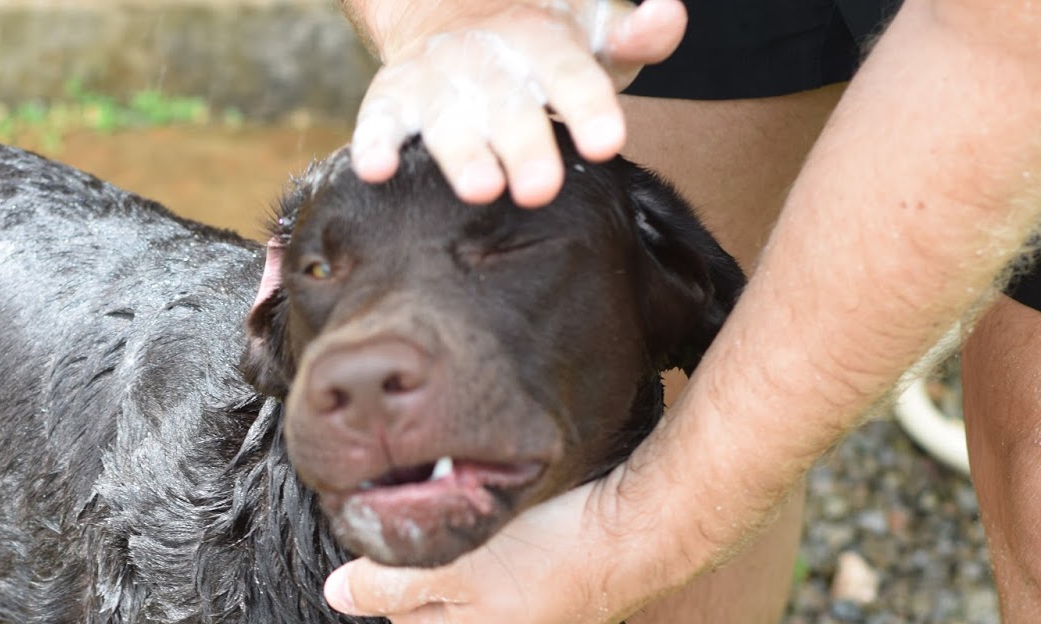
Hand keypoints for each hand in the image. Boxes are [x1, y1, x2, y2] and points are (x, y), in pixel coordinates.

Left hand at [324, 468, 705, 623]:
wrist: (638, 541)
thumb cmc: (547, 550)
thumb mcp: (449, 561)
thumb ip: (385, 581)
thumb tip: (336, 594)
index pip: (393, 603)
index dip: (403, 559)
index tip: (428, 527)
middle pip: (434, 608)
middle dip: (441, 568)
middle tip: (467, 527)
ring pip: (479, 605)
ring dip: (481, 572)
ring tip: (504, 538)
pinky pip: (521, 609)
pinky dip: (520, 583)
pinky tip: (534, 556)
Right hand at [349, 0, 686, 205]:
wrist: (451, 16)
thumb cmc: (541, 48)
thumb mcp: (593, 33)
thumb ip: (635, 35)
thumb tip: (666, 15)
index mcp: (545, 43)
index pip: (573, 75)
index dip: (588, 108)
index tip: (607, 143)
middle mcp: (489, 60)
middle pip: (510, 105)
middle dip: (525, 144)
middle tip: (542, 189)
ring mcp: (438, 80)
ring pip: (448, 119)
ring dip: (462, 153)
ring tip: (480, 188)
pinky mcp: (393, 99)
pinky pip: (378, 121)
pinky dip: (373, 143)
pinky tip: (376, 171)